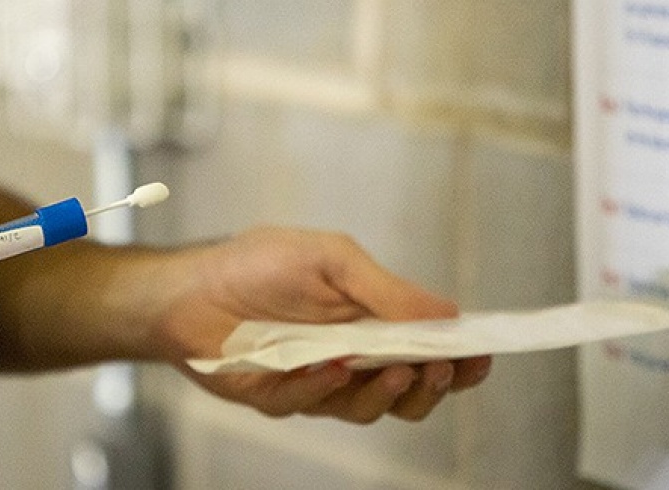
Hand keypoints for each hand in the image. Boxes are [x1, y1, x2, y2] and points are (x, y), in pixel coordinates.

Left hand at [155, 227, 489, 423]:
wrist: (186, 285)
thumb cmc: (257, 263)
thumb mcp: (331, 259)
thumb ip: (386, 289)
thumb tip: (447, 312)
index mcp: (371, 322)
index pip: (429, 350)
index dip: (459, 360)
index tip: (482, 357)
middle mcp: (350, 359)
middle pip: (409, 393)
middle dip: (432, 385)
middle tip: (439, 368)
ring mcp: (315, 383)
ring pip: (366, 409)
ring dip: (384, 392)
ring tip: (395, 368)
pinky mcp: (277, 398)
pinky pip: (307, 404)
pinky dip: (320, 389)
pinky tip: (327, 368)